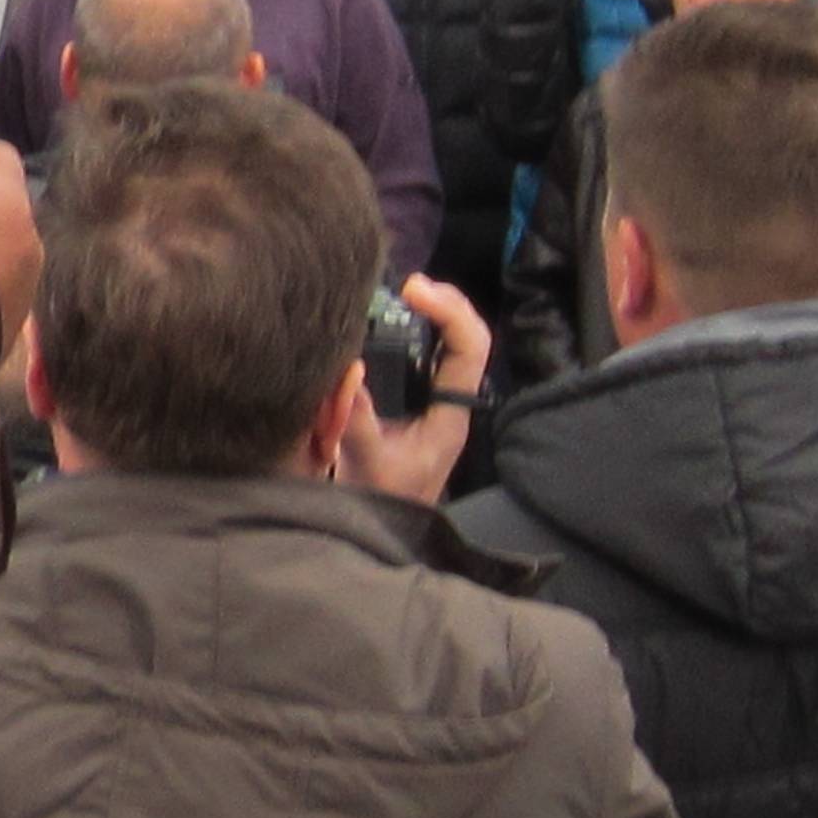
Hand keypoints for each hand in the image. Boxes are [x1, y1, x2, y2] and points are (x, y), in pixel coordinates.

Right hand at [340, 276, 495, 502]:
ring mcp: (438, 400)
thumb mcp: (368, 464)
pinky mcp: (419, 401)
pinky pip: (430, 354)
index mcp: (449, 415)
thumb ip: (358, 418)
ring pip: (452, 343)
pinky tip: (395, 318)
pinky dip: (418, 329)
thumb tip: (348, 367)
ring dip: (435, 312)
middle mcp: (451, 401)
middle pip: (468, 336)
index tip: (411, 291)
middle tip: (408, 284)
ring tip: (405, 292)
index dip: (448, 311)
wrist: (388, 534)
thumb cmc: (383, 503)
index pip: (469, 348)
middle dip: (445, 302)